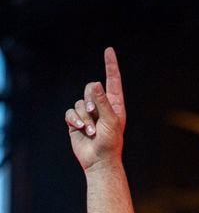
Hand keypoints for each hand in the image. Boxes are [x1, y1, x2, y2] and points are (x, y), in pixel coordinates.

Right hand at [65, 47, 125, 172]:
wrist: (99, 161)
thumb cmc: (110, 143)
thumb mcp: (110, 121)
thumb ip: (102, 102)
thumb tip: (95, 84)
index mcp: (114, 105)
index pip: (112, 80)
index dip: (110, 65)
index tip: (109, 50)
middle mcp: (101, 107)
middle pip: (90, 88)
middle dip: (91, 100)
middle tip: (95, 115)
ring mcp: (88, 114)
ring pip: (79, 103)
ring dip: (84, 118)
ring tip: (92, 132)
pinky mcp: (76, 122)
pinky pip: (70, 112)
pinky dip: (75, 120)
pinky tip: (80, 130)